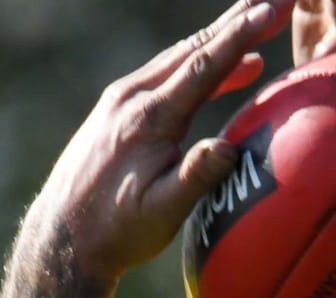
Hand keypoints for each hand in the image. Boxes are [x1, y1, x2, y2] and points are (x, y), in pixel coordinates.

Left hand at [33, 2, 291, 284]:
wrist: (60, 237)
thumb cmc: (115, 234)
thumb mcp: (160, 215)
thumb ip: (194, 179)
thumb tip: (229, 148)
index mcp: (150, 117)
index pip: (205, 64)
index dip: (243, 34)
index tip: (274, 8)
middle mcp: (133, 95)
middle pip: (195, 46)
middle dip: (239, 19)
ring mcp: (122, 97)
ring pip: (179, 56)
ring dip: (221, 38)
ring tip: (257, 21)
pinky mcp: (117, 107)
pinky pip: (166, 73)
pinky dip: (199, 63)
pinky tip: (224, 69)